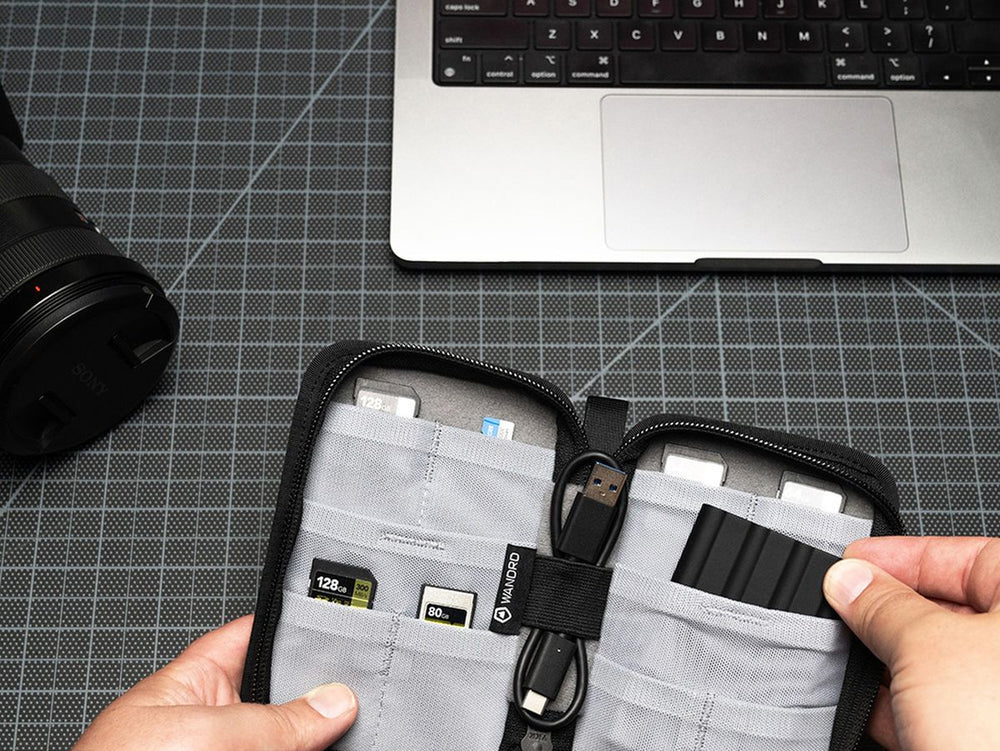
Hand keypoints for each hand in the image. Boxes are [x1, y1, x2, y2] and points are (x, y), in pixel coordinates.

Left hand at [72, 615, 356, 750]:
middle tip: (363, 692)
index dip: (299, 627)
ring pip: (292, 739)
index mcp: (196, 683)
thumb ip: (270, 719)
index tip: (348, 626)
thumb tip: (334, 703)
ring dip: (324, 736)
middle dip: (324, 693)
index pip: (258, 638)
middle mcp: (217, 723)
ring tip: (358, 729)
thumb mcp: (199, 734)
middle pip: (286, 696)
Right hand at [824, 536, 999, 750]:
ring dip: (893, 660)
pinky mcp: (993, 737)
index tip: (853, 562)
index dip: (903, 555)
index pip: (967, 555)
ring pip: (948, 662)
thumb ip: (882, 604)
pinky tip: (874, 707)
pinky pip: (948, 707)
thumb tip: (851, 580)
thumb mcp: (926, 647)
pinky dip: (909, 704)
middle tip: (843, 606)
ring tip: (848, 657)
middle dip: (891, 609)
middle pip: (955, 607)